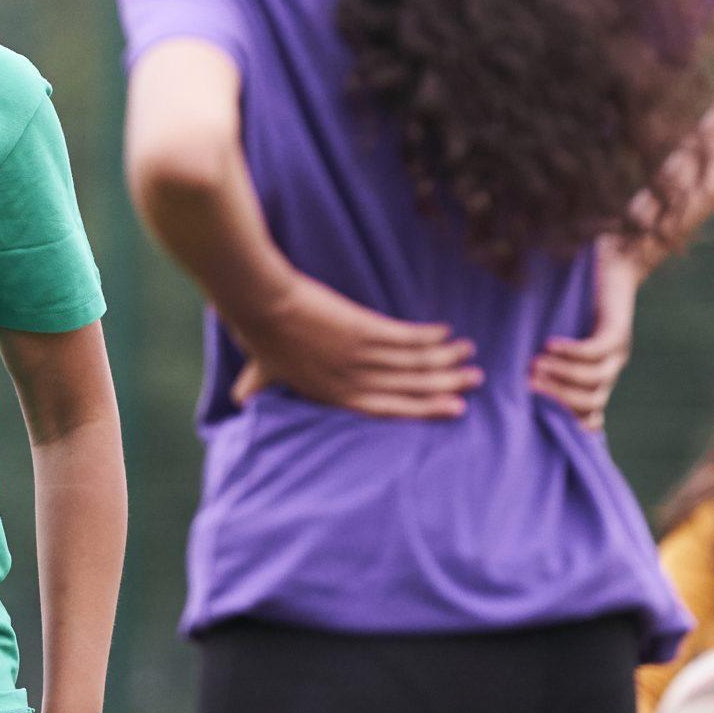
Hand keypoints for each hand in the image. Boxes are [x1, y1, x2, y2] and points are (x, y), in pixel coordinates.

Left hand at [226, 273, 479, 417]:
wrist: (259, 302)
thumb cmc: (256, 334)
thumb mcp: (260, 369)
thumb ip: (258, 386)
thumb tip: (240, 400)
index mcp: (331, 394)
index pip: (385, 408)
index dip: (420, 409)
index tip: (450, 409)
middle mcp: (350, 381)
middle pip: (408, 388)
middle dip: (444, 387)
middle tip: (473, 384)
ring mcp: (358, 356)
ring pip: (413, 364)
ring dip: (445, 360)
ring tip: (469, 357)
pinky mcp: (362, 329)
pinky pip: (404, 338)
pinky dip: (428, 337)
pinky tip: (445, 333)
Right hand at [532, 243, 642, 428]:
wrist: (611, 262)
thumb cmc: (575, 296)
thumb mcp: (557, 332)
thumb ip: (541, 355)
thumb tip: (508, 373)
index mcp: (596, 378)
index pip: (588, 418)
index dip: (565, 423)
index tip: (534, 416)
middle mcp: (610, 371)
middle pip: (588, 405)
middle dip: (556, 398)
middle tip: (526, 384)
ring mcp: (617, 353)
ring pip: (592, 381)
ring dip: (561, 376)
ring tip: (534, 365)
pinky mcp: (618, 331)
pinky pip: (595, 351)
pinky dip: (571, 352)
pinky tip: (549, 343)